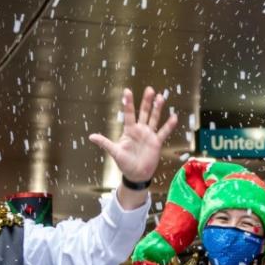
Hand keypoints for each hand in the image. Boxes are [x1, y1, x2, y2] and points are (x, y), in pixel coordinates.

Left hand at [89, 87, 179, 204]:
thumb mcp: (114, 152)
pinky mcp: (157, 142)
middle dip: (146, 101)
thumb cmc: (124, 163)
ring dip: (158, 109)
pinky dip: (169, 125)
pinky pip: (163, 132)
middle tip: (149, 89)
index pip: (128, 114)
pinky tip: (174, 117)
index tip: (127, 91)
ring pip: (154, 119)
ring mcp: (149, 135)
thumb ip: (105, 143)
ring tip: (160, 98)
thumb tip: (90, 136)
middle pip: (143, 112)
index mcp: (129, 130)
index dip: (128, 103)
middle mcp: (140, 130)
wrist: (136, 175)